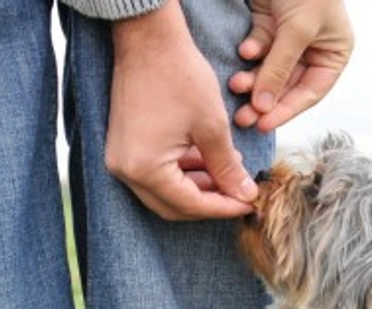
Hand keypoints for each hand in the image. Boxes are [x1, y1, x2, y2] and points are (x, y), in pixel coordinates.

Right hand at [107, 1, 257, 219]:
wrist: (148, 37)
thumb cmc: (178, 74)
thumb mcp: (211, 126)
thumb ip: (227, 167)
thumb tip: (244, 195)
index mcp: (144, 168)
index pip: (190, 205)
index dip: (223, 207)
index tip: (250, 203)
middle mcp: (125, 170)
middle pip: (174, 206)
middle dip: (210, 201)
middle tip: (240, 192)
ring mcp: (120, 159)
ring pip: (165, 191)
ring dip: (198, 186)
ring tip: (230, 170)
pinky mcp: (125, 146)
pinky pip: (156, 172)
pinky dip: (182, 172)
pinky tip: (209, 159)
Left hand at [229, 0, 353, 132]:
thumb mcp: (297, 29)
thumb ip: (279, 68)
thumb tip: (263, 107)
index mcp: (334, 53)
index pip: (310, 92)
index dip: (286, 110)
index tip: (262, 124)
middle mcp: (313, 48)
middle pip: (286, 85)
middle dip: (263, 98)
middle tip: (241, 118)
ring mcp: (290, 37)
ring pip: (268, 69)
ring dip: (252, 77)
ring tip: (235, 83)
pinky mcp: (269, 23)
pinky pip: (258, 47)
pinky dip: (250, 51)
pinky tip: (243, 50)